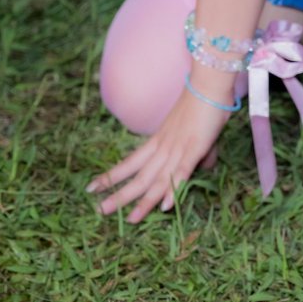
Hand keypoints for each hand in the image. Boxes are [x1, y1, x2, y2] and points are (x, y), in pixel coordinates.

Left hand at [87, 85, 229, 222]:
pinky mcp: (195, 148)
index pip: (131, 162)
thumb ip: (196, 151)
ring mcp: (178, 148)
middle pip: (139, 176)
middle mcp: (163, 146)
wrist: (209, 82)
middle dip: (120, 195)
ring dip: (144, 201)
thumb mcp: (191, 129)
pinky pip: (182, 172)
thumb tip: (204, 166)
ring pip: (158, 179)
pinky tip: (166, 206)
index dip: (113, 176)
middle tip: (100, 211)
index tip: (93, 187)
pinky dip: (174, 188)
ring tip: (129, 219)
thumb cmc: (202, 103)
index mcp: (159, 140)